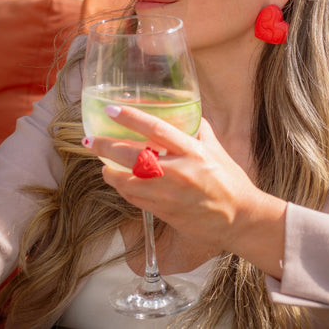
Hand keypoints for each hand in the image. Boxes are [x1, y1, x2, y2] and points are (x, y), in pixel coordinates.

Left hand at [84, 106, 287, 277]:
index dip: (131, 119)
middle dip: (106, 147)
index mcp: (193, 152)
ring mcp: (169, 194)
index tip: (111, 110)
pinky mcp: (163, 212)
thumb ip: (200, 130)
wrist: (238, 218)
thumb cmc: (229, 181)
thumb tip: (186, 113)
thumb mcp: (217, 150)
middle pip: (133, 157)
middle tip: (90, 140)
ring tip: (102, 164)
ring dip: (110, 172)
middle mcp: (178, 172)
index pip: (157, 129)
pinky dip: (123, 189)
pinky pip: (135, 199)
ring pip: (128, 182)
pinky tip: (119, 182)